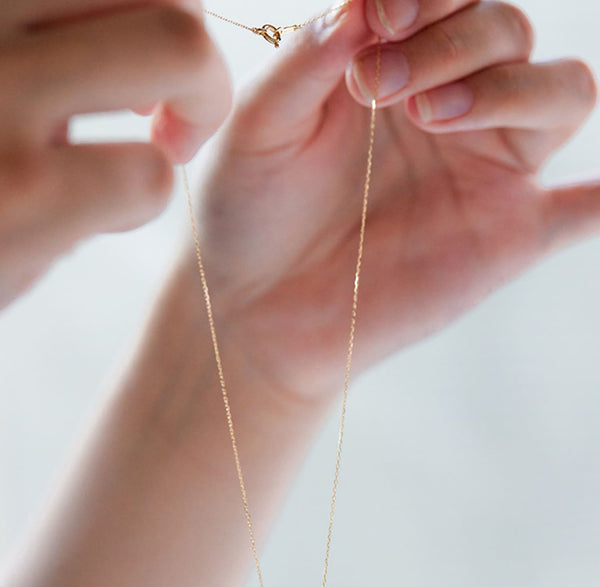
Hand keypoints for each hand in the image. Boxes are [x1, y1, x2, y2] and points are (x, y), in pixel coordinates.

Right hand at [0, 0, 230, 307]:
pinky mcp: (16, 192)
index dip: (161, 2)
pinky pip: (149, 175)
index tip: (140, 66)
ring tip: (151, 155)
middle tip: (171, 117)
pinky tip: (99, 218)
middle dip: (197, 53)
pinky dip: (144, 201)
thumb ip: (29, 34)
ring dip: (194, 113)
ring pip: (177, 50)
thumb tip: (165, 15)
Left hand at [193, 0, 597, 402]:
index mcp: (395, 65)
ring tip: (428, 117)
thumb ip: (308, 60)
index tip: (379, 17)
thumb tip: (362, 3)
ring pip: (562, 91)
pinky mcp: (508, 236)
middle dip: (451, 40)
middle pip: (508, 29)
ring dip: (510, 85)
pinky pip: (583, 209)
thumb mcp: (259, 126)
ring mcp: (487, 170)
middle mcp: (452, 107)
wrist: (256, 311)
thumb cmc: (251, 213)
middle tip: (377, 86)